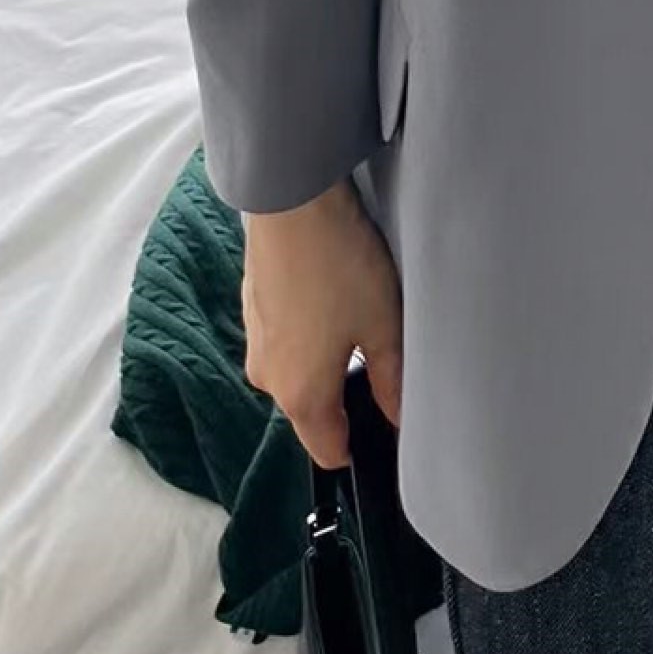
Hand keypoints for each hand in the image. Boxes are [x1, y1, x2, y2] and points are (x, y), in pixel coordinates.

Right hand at [241, 177, 403, 467]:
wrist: (290, 201)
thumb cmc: (338, 264)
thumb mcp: (383, 325)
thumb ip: (391, 379)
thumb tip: (400, 415)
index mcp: (301, 395)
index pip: (328, 452)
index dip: (359, 447)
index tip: (386, 426)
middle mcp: (268, 378)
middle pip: (312, 410)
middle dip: (346, 394)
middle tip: (384, 355)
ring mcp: (255, 341)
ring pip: (298, 370)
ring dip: (327, 357)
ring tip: (361, 316)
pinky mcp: (253, 308)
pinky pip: (285, 337)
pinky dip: (309, 328)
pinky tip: (333, 294)